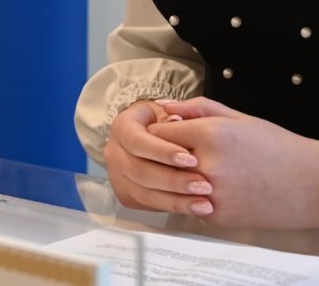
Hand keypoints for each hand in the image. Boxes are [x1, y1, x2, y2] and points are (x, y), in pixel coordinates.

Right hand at [103, 100, 213, 215]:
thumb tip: (176, 120)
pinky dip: (172, 207)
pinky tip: (194, 208)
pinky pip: (148, 205)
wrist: (152, 139)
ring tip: (204, 204)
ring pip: (144, 193)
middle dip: (174, 180)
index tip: (192, 159)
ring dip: (176, 200)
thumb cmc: (163, 122)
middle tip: (203, 186)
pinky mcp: (126, 194)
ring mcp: (117, 176)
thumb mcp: (170, 110)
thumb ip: (176, 113)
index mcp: (122, 127)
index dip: (163, 152)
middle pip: (140, 171)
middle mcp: (114, 152)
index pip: (138, 141)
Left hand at [148, 97, 318, 229]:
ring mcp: (211, 194)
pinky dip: (198, 196)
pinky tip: (221, 188)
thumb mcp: (238, 118)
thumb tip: (164, 106)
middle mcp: (207, 165)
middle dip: (166, 154)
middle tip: (186, 152)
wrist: (311, 185)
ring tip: (204, 169)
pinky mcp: (217, 216)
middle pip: (161, 159)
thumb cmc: (277, 147)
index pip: (159, 132)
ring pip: (173, 184)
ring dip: (179, 177)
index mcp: (211, 134)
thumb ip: (197, 109)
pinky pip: (191, 203)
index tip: (171, 132)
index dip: (162, 130)